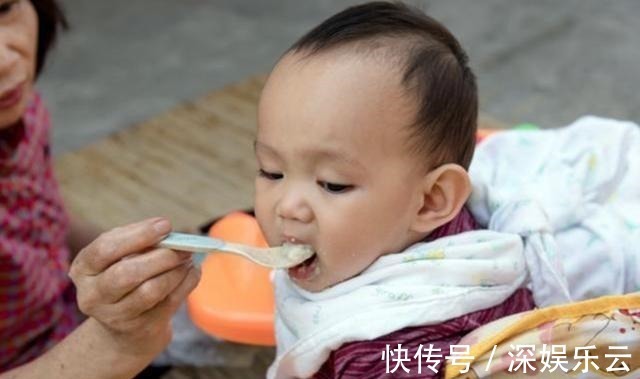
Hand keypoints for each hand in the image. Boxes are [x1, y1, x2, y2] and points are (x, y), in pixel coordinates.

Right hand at [69, 218, 199, 355]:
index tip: (165, 225)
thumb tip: (165, 230)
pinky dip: (186, 283)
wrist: (125, 323)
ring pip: (150, 291)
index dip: (138, 235)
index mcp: (83, 269)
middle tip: (183, 246)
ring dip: (175, 271)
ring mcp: (115, 316)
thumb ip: (138, 240)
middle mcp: (92, 296)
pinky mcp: (141, 327)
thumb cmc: (124, 275)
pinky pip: (169, 302)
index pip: (105, 249)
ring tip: (187, 258)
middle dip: (161, 256)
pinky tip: (191, 272)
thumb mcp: (121, 255)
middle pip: (127, 274)